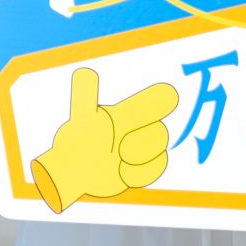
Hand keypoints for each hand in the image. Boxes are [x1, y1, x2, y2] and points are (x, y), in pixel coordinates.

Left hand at [30, 68, 179, 212]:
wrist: (74, 170)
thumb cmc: (79, 139)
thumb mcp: (81, 120)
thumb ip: (85, 97)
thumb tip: (83, 72)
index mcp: (129, 114)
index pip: (155, 100)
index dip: (164, 98)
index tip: (170, 97)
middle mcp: (139, 130)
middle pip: (160, 132)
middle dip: (144, 140)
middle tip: (122, 148)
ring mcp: (142, 151)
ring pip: (160, 151)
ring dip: (142, 156)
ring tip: (120, 159)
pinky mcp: (142, 171)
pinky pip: (156, 169)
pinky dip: (140, 172)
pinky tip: (122, 173)